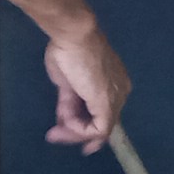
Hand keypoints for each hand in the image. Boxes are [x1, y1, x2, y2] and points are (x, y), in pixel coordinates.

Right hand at [42, 23, 129, 152]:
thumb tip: (65, 119)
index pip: (101, 112)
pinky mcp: (108, 103)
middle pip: (101, 122)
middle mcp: (120, 91)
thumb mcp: (67, 83)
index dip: (82, 126)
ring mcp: (116, 98)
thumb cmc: (68, 52)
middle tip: (54, 136)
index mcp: (114, 83)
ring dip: (73, 134)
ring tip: (54, 133)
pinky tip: (64, 125)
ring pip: (100, 129)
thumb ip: (70, 102)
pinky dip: (79, 131)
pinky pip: (98, 129)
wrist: (73, 37)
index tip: (62, 130)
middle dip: (76, 133)